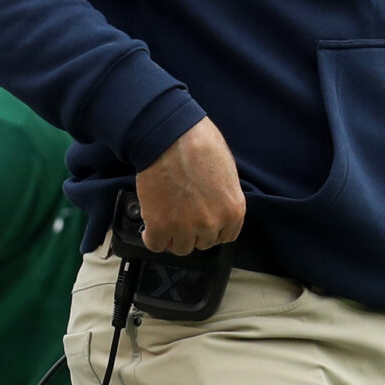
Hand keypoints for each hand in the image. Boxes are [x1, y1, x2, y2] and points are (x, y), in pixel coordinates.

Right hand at [134, 118, 244, 254]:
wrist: (169, 136)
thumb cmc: (199, 143)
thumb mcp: (227, 171)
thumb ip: (223, 195)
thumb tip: (215, 203)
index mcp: (233, 210)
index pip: (226, 236)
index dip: (212, 230)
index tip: (203, 225)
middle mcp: (212, 223)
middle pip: (203, 242)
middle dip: (193, 231)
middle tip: (183, 217)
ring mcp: (186, 227)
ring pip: (181, 247)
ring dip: (173, 236)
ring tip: (167, 221)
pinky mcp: (160, 226)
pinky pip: (156, 245)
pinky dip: (152, 238)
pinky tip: (151, 228)